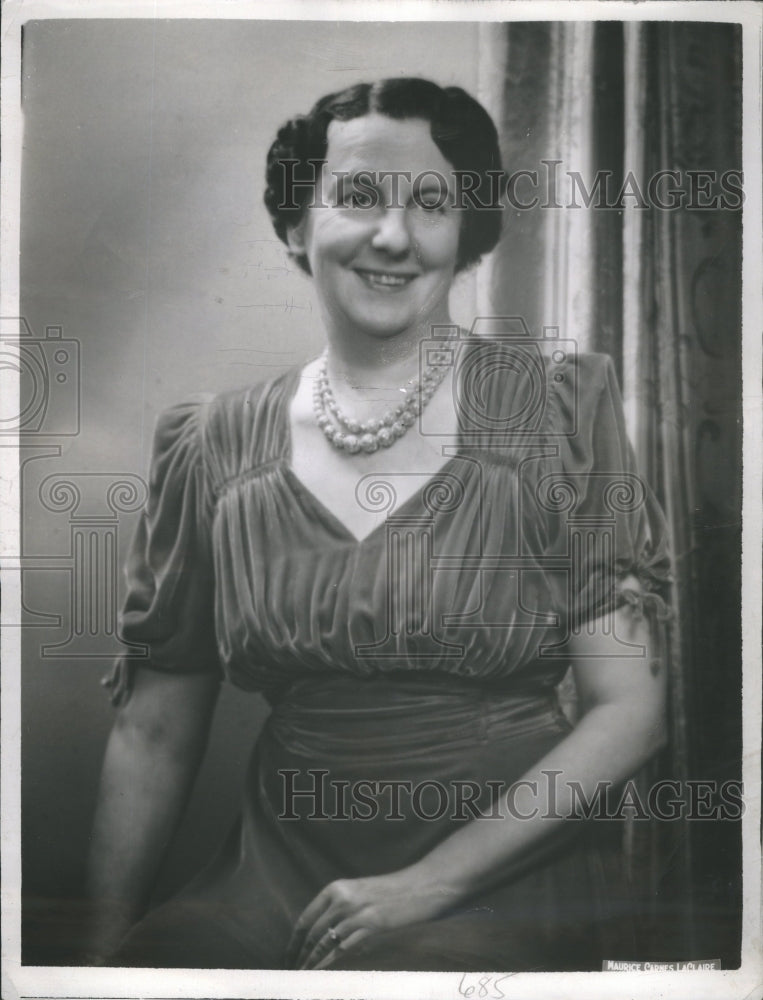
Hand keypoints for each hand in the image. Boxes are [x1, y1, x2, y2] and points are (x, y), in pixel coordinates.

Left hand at [286, 870, 453, 969]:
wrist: (419, 887)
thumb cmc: (390, 892)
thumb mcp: (359, 893)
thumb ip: (340, 908)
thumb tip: (323, 933)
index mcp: (336, 888)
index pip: (306, 917)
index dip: (295, 939)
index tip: (289, 954)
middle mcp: (342, 899)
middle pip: (312, 932)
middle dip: (299, 954)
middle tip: (293, 970)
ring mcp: (356, 912)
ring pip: (324, 942)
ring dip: (311, 961)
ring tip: (304, 975)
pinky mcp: (370, 925)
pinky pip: (343, 948)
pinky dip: (329, 962)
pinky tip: (322, 972)